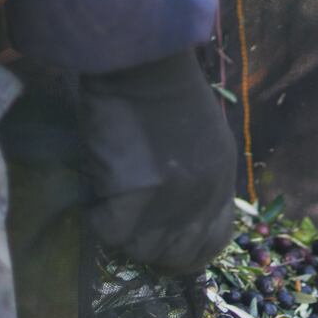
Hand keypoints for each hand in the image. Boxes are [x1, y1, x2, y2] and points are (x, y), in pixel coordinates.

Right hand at [77, 51, 237, 275]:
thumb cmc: (166, 89)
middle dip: (151, 248)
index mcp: (221, 183)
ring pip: (142, 249)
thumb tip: (173, 211)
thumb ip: (196, 177)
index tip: (162, 245)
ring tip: (110, 203)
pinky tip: (95, 193)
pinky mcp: (136, 195)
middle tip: (127, 228)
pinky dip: (98, 216)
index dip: (186, 251)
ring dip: (122, 233)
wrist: (144, 62)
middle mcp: (202, 199)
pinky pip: (111, 231)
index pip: (213, 244)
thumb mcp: (204, 138)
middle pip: (179, 256)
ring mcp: (171, 201)